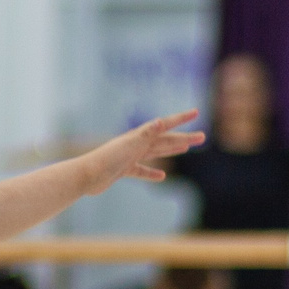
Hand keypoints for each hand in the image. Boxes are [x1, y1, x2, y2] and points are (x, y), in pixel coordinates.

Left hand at [80, 110, 202, 192]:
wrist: (87, 175)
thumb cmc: (107, 158)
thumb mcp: (130, 144)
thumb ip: (146, 133)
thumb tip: (162, 121)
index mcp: (140, 136)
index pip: (166, 125)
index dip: (181, 119)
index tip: (196, 112)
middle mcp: (136, 144)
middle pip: (165, 140)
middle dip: (184, 138)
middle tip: (202, 137)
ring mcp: (130, 157)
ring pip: (156, 152)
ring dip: (171, 150)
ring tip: (185, 147)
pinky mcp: (123, 170)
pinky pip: (141, 171)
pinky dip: (151, 173)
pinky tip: (161, 176)